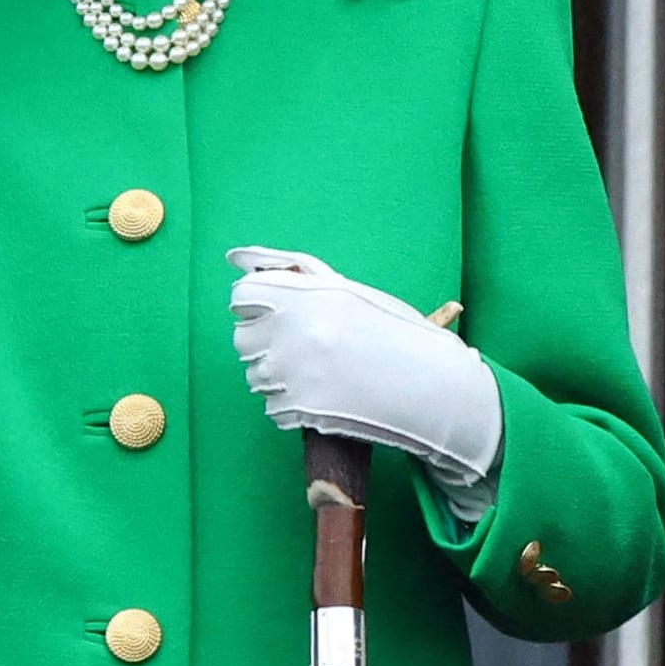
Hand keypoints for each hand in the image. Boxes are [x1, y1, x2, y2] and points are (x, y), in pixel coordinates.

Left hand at [227, 246, 502, 496]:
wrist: (428, 385)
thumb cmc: (391, 331)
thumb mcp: (346, 291)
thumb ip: (290, 270)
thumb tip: (236, 256)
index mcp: (305, 294)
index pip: (242, 296)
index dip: (256, 305)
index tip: (276, 313)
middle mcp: (293, 330)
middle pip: (243, 338)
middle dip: (267, 342)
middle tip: (308, 346)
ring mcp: (292, 372)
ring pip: (255, 375)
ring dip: (278, 375)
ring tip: (320, 371)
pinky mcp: (297, 409)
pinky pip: (271, 407)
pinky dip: (290, 404)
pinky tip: (322, 394)